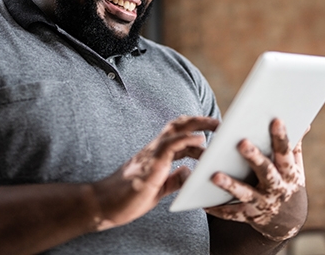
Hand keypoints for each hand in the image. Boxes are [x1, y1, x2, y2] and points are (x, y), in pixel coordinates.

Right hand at [90, 115, 218, 230]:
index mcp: (156, 155)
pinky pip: (170, 145)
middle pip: (179, 125)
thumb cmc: (128, 198)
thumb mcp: (159, 188)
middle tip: (220, 123)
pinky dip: (187, 140)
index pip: (179, 136)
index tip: (214, 133)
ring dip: (198, 125)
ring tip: (217, 126)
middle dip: (200, 121)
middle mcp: (154, 149)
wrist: (104, 205)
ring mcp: (152, 154)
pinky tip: (201, 140)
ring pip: (176, 129)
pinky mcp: (151, 164)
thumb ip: (173, 179)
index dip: (197, 133)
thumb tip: (188, 172)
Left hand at [205, 119, 308, 240]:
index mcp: (289, 173)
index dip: (282, 137)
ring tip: (215, 176)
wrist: (288, 223)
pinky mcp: (250, 216)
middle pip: (266, 172)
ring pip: (246, 194)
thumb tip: (304, 122)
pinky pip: (232, 213)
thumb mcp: (295, 167)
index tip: (276, 120)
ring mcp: (263, 203)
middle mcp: (277, 188)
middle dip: (255, 158)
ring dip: (231, 185)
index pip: (285, 152)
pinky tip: (204, 203)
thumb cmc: (288, 184)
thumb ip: (294, 146)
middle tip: (242, 143)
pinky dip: (218, 210)